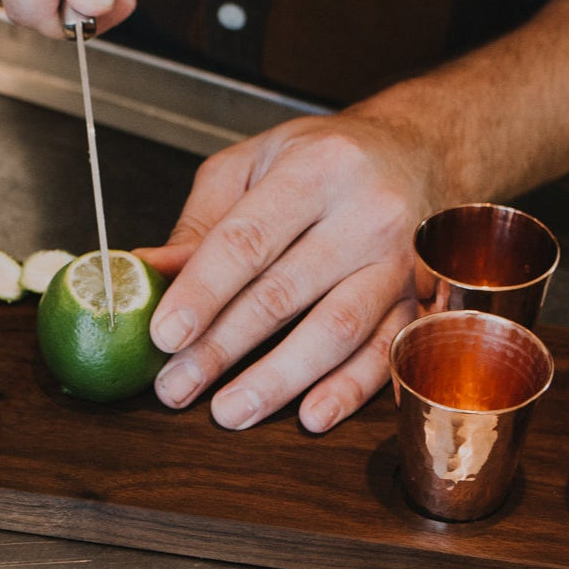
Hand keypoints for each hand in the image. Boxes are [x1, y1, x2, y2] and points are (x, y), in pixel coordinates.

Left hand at [140, 113, 448, 432]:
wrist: (421, 153)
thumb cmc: (328, 161)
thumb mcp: (257, 164)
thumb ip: (203, 223)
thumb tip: (147, 274)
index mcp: (317, 169)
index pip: (248, 240)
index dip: (202, 292)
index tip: (164, 335)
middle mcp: (366, 214)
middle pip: (284, 293)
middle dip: (222, 349)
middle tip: (177, 386)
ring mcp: (400, 262)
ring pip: (336, 330)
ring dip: (278, 379)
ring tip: (230, 411)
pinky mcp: (420, 301)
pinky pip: (385, 353)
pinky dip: (348, 390)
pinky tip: (311, 415)